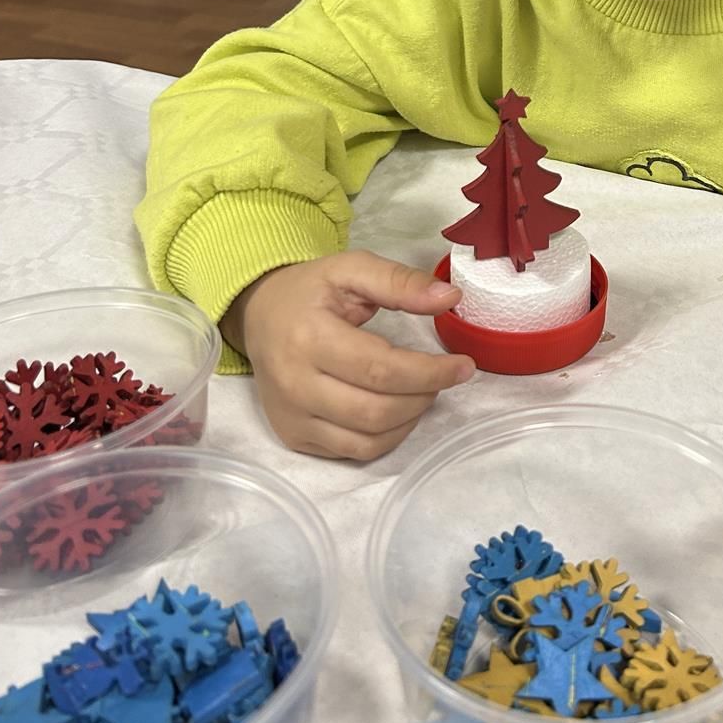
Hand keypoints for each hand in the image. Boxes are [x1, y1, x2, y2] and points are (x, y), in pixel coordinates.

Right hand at [220, 252, 473, 460]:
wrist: (258, 316)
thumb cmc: (309, 292)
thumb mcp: (351, 269)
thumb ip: (400, 282)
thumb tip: (450, 299)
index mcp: (308, 338)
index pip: (381, 369)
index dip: (430, 372)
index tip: (463, 366)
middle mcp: (294, 385)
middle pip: (377, 411)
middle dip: (424, 396)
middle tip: (442, 377)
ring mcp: (291, 418)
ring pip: (368, 440)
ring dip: (409, 420)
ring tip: (422, 391)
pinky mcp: (293, 438)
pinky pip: (353, 453)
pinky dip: (387, 437)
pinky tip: (397, 410)